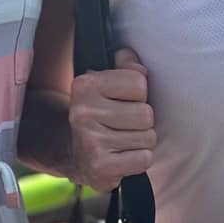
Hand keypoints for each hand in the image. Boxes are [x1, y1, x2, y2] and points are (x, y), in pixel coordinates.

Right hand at [68, 48, 154, 192]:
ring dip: (142, 142)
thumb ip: (124, 68)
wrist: (75, 155)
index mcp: (85, 85)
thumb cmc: (100, 117)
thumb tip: (130, 55)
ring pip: (148, 138)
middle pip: (146, 113)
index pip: (139, 82)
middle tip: (124, 126)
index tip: (123, 102)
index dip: (139, 95)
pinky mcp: (101, 167)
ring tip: (123, 141)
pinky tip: (123, 157)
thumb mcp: (106, 86)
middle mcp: (83, 112)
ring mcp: (91, 141)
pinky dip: (139, 160)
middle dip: (142, 122)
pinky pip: (144, 159)